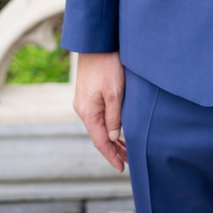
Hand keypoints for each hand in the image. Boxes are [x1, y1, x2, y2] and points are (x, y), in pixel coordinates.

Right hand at [72, 52, 127, 171]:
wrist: (97, 44)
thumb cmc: (108, 66)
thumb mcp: (114, 93)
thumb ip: (114, 116)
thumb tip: (114, 138)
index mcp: (88, 112)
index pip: (101, 141)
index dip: (111, 155)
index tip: (121, 168)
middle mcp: (84, 110)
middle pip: (100, 136)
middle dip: (114, 150)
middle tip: (129, 161)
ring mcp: (86, 102)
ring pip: (100, 127)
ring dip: (113, 139)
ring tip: (127, 149)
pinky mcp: (90, 95)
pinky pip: (100, 117)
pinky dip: (110, 126)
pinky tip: (119, 129)